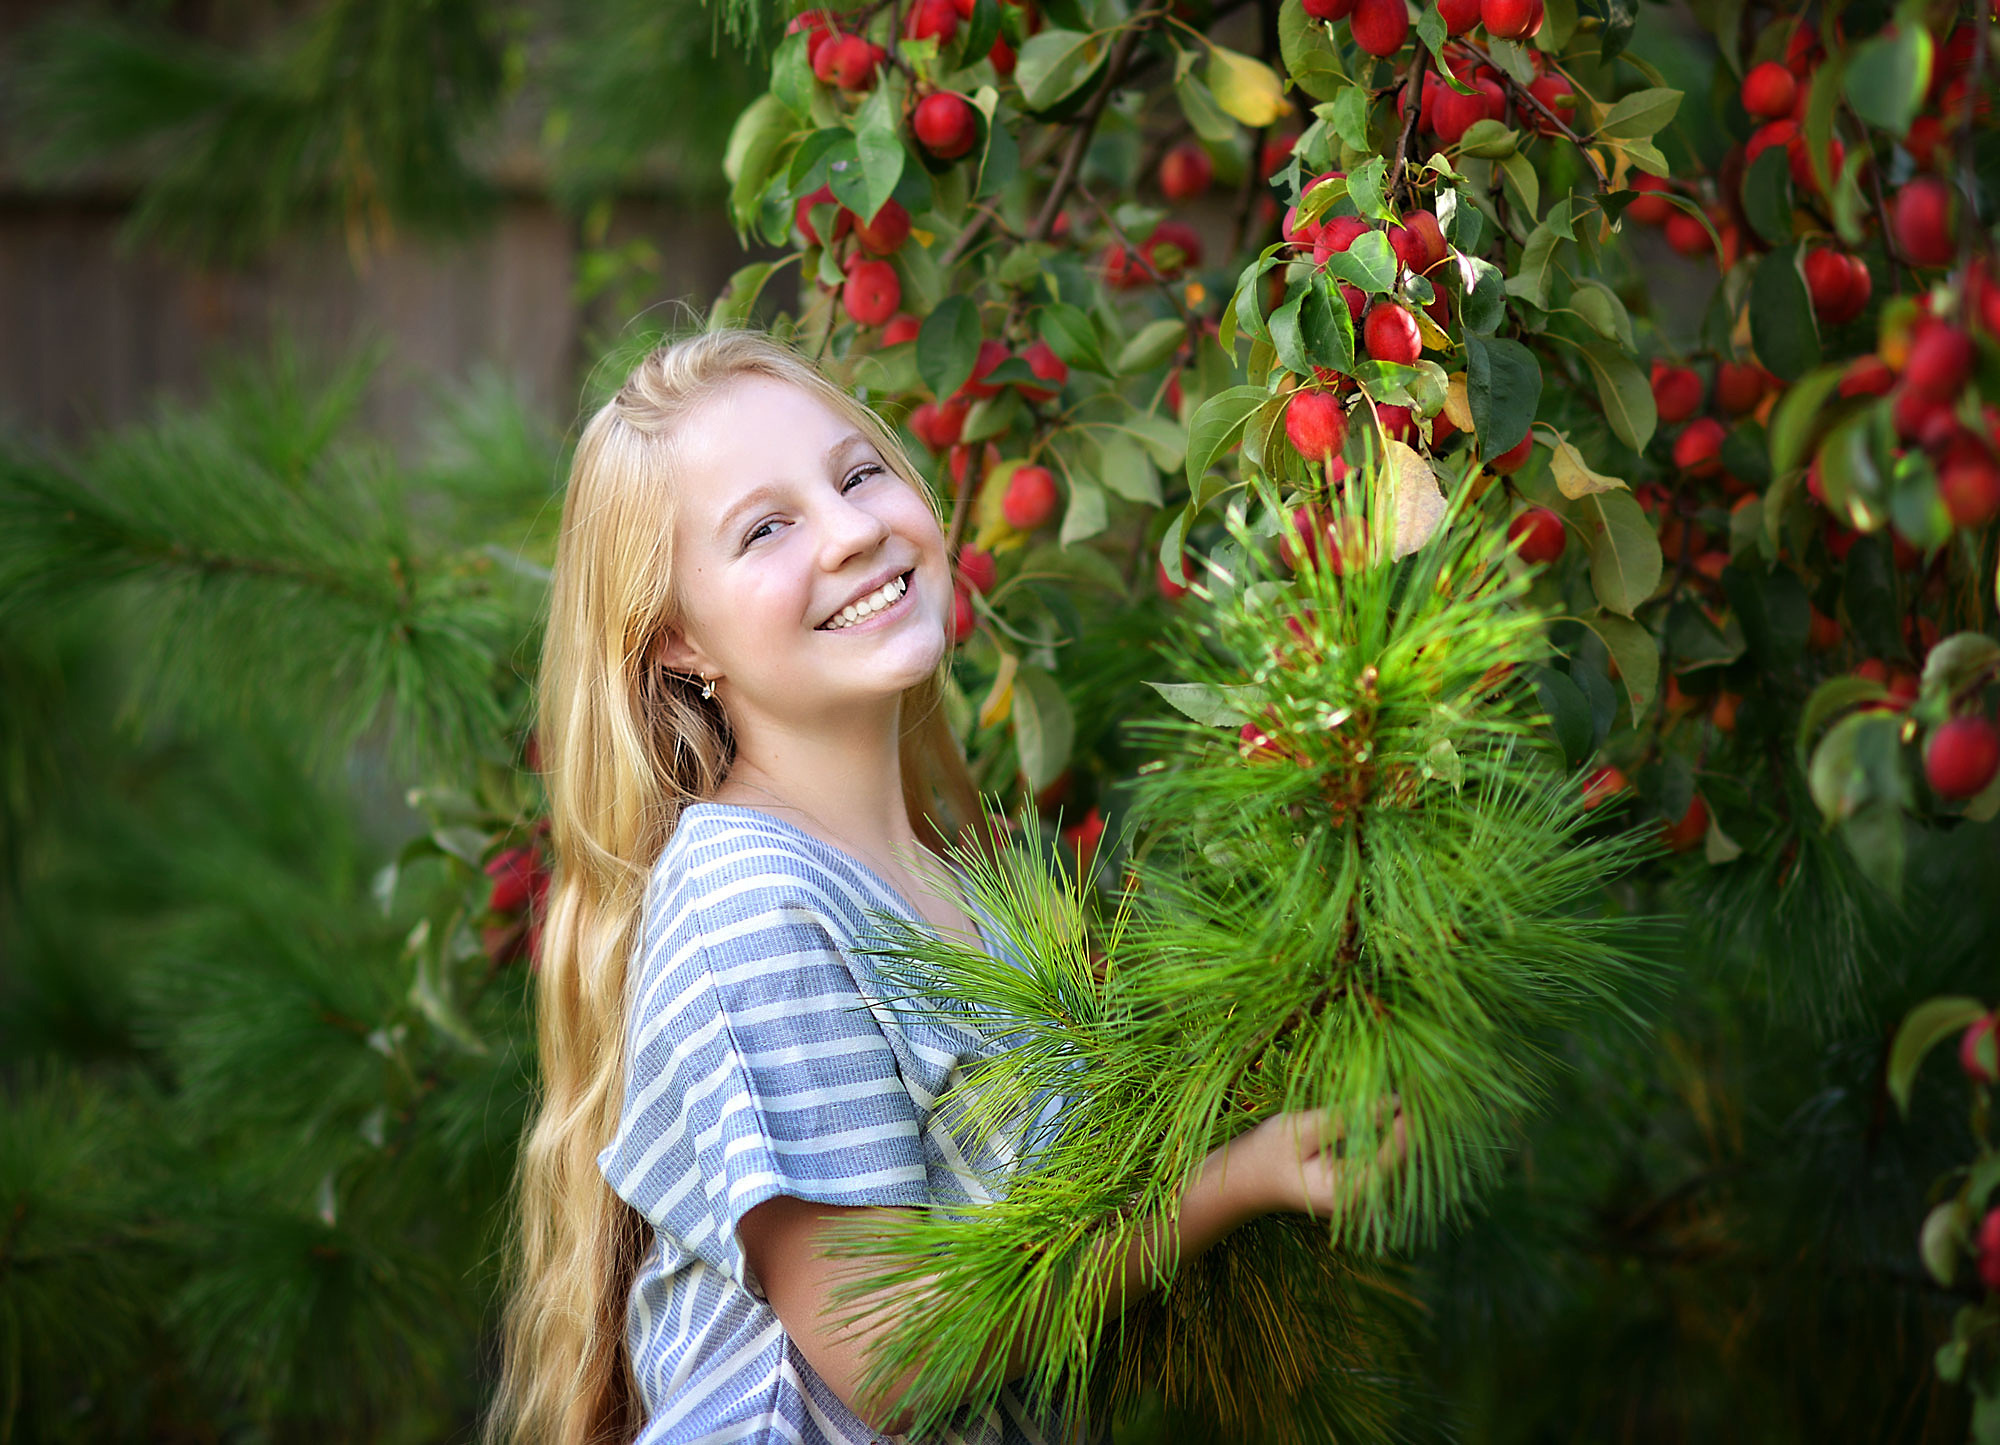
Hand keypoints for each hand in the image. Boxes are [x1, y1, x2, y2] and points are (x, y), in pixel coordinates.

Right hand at [1232, 1098, 1408, 1219]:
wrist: (1248, 1181)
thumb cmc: (1269, 1153)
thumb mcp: (1304, 1129)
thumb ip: (1348, 1118)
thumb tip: (1394, 1102)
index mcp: (1349, 1193)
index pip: (1396, 1154)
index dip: (1409, 1118)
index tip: (1415, 1086)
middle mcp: (1364, 1204)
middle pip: (1404, 1159)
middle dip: (1409, 1121)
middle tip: (1412, 1082)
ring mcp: (1365, 1201)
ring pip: (1401, 1161)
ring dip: (1403, 1128)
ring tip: (1406, 1093)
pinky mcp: (1363, 1191)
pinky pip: (1389, 1162)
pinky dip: (1392, 1137)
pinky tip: (1391, 1114)